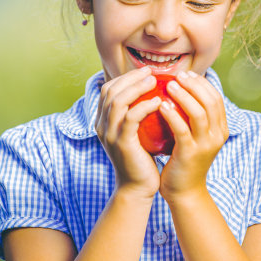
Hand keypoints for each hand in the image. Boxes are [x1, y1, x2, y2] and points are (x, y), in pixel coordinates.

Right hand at [95, 67, 161, 199]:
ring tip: (155, 81)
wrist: (137, 188)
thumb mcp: (135, 133)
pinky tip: (159, 101)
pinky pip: (131, 118)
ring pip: (118, 101)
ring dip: (137, 87)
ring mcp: (109, 134)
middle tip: (151, 72)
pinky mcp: (122, 143)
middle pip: (111, 91)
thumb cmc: (141, 159)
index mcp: (102, 121)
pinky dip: (144, 106)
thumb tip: (153, 92)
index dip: (125, 78)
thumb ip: (136, 115)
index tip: (145, 72)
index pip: (108, 90)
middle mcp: (101, 126)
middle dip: (131, 78)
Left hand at [157, 71, 228, 201]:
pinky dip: (172, 114)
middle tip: (177, 75)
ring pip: (198, 113)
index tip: (185, 74)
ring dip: (183, 95)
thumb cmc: (183, 159)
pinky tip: (161, 105)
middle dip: (194, 85)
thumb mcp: (193, 135)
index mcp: (221, 129)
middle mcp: (217, 136)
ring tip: (168, 86)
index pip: (216, 98)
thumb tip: (179, 89)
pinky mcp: (190, 153)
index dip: (202, 83)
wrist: (183, 191)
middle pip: (210, 101)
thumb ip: (191, 116)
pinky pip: (182, 129)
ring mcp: (205, 145)